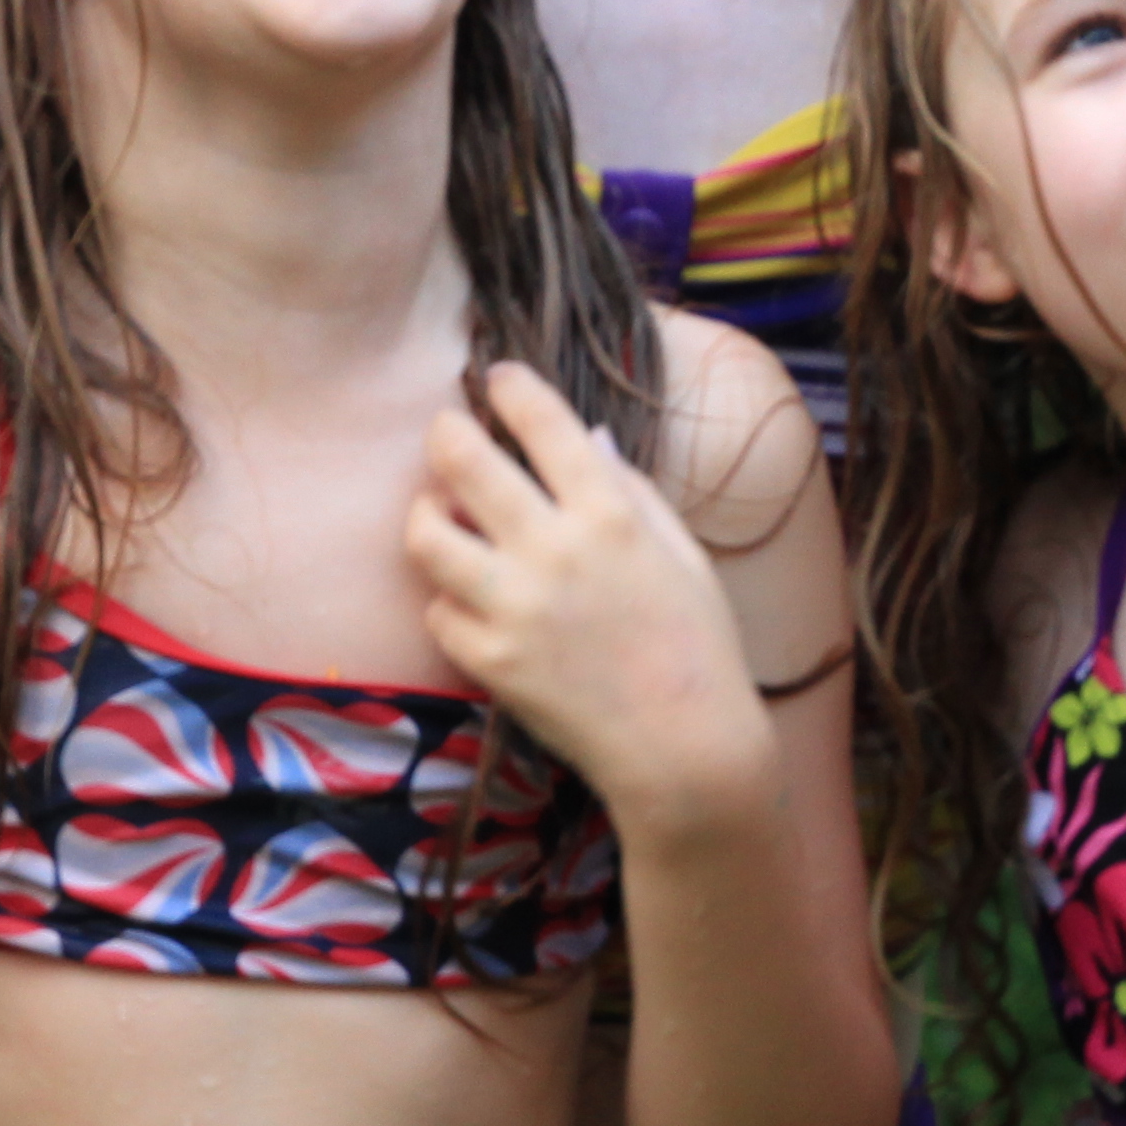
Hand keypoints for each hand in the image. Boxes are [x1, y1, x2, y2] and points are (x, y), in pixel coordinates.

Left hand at [407, 363, 764, 822]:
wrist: (686, 748)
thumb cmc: (698, 647)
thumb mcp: (682, 555)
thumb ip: (631, 491)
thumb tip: (589, 440)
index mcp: (611, 514)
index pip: (544, 423)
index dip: (512, 388)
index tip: (498, 378)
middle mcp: (555, 550)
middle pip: (464, 460)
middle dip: (447, 432)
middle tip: (448, 431)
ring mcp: (513, 606)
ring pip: (426, 533)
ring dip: (429, 514)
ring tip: (442, 516)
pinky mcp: (488, 660)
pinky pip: (437, 611)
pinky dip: (448, 600)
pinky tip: (471, 601)